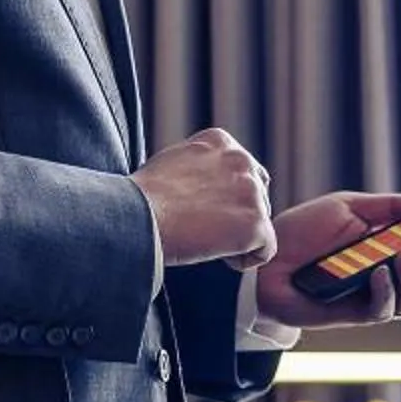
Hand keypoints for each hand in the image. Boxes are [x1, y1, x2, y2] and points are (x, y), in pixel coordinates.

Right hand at [132, 127, 275, 269]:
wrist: (135, 217)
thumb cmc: (140, 199)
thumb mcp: (171, 163)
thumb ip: (201, 168)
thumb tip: (210, 187)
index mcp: (220, 141)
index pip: (244, 173)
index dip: (227, 199)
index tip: (200, 210)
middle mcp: (241, 160)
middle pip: (258, 198)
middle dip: (236, 218)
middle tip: (201, 229)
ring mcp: (251, 191)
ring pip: (260, 224)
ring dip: (237, 238)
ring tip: (201, 239)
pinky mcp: (255, 223)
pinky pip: (265, 251)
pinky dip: (244, 260)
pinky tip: (216, 255)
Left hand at [252, 190, 400, 330]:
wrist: (262, 261)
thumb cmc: (304, 232)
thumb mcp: (352, 207)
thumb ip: (395, 207)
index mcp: (394, 245)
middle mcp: (391, 275)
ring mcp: (375, 296)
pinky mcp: (354, 315)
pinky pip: (383, 309)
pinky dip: (386, 290)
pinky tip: (379, 273)